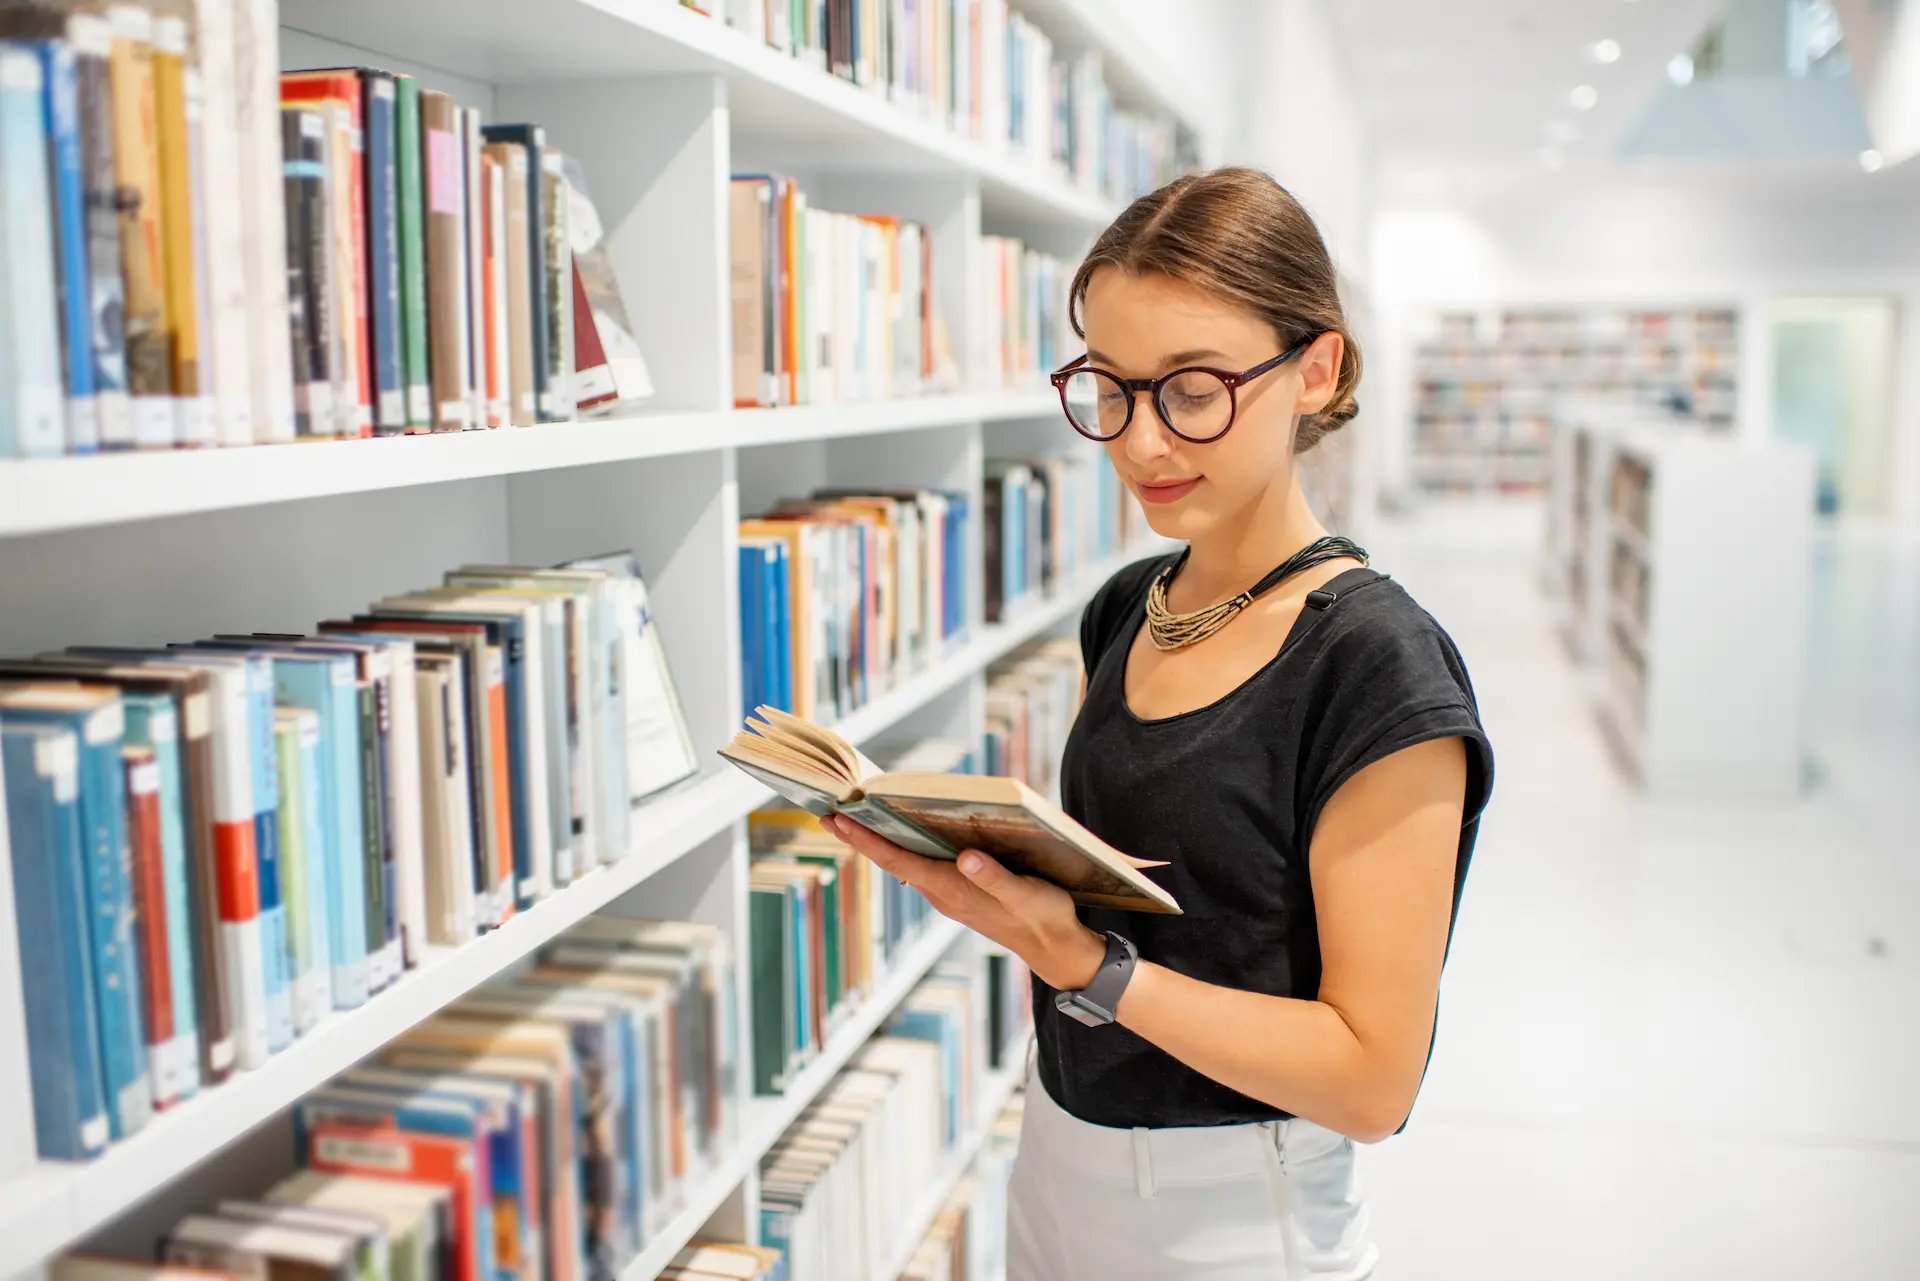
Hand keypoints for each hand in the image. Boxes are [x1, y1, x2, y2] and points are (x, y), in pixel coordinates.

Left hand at [822, 814, 1106, 991]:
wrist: (1055, 948)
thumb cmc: (1042, 918)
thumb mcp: (1024, 895)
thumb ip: (995, 878)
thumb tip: (966, 856)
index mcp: (952, 889)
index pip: (898, 861)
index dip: (866, 841)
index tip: (837, 820)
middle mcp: (943, 892)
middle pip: (892, 860)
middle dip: (860, 837)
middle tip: (827, 812)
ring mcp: (950, 894)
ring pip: (906, 863)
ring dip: (879, 841)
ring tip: (855, 816)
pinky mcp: (962, 891)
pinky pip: (922, 865)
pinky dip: (905, 847)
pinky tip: (903, 832)